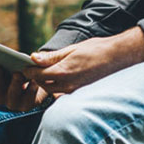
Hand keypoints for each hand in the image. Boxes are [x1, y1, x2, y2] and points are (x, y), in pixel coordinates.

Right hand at [0, 55, 52, 111]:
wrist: (40, 84)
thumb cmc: (23, 68)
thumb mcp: (15, 60)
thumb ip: (7, 55)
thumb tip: (9, 53)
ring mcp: (12, 102)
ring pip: (10, 95)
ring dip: (13, 84)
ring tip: (18, 73)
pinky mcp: (27, 105)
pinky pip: (29, 98)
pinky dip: (31, 89)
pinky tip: (34, 80)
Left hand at [22, 27, 143, 94]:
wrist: (118, 57)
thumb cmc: (95, 49)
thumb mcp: (71, 49)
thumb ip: (51, 57)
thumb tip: (33, 57)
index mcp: (63, 72)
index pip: (37, 76)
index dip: (29, 71)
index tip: (25, 65)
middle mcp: (68, 85)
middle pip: (43, 85)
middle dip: (36, 77)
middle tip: (33, 69)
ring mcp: (75, 91)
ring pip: (52, 90)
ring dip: (47, 82)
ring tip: (45, 72)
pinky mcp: (81, 93)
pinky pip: (63, 93)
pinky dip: (58, 86)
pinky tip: (59, 77)